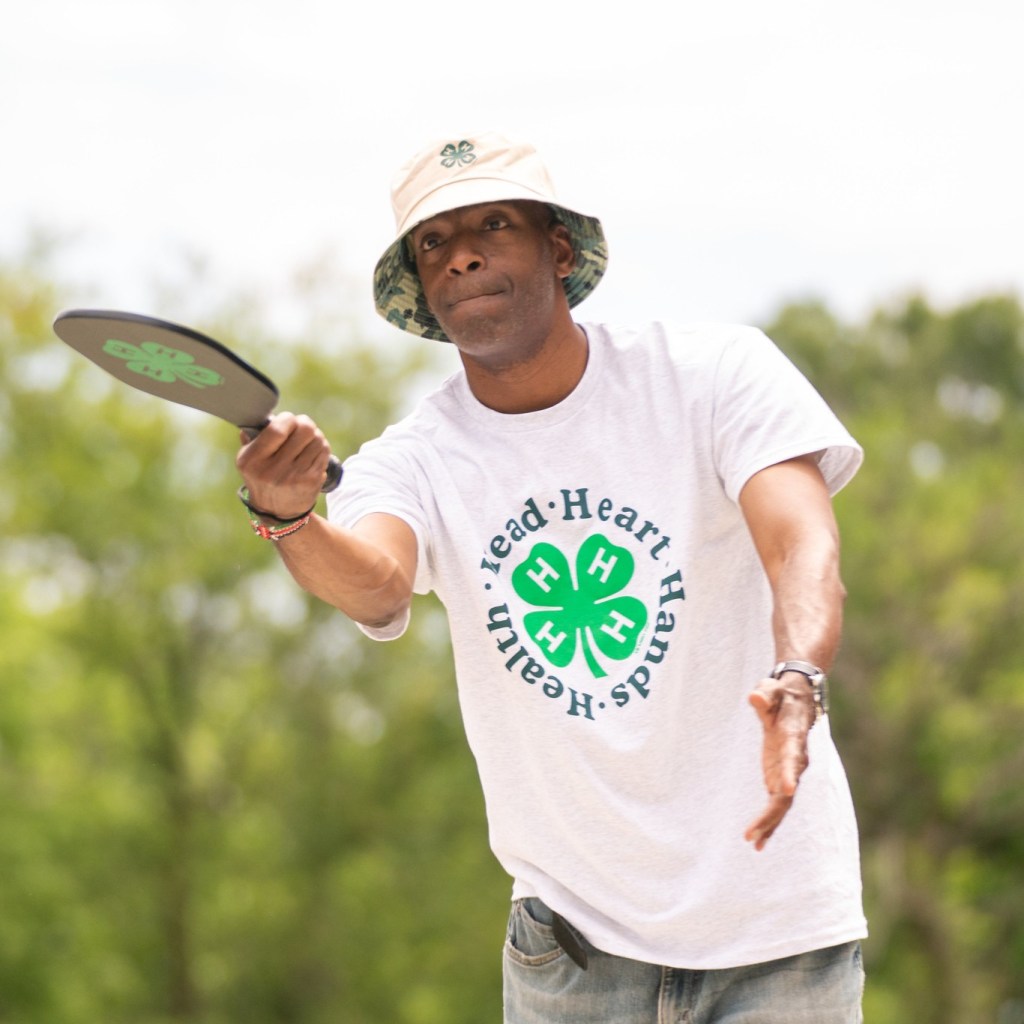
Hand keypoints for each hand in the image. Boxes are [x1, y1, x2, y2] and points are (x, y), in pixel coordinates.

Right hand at [236, 412, 331, 519]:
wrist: (277, 511)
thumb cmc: (262, 477)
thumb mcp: (247, 461)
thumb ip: (251, 438)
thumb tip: (261, 418)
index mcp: (253, 461)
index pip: (278, 429)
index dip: (288, 418)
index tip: (288, 419)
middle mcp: (273, 470)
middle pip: (304, 430)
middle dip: (305, 423)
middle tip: (302, 427)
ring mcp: (295, 477)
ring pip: (317, 439)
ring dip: (315, 435)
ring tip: (307, 440)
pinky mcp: (312, 481)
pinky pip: (324, 452)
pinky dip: (320, 447)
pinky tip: (313, 451)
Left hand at [744, 673, 815, 850]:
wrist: (798, 702)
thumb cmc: (781, 695)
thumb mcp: (772, 689)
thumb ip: (765, 695)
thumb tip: (754, 697)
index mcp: (793, 739)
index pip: (793, 759)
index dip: (789, 774)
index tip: (786, 791)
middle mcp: (795, 761)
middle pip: (786, 793)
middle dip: (771, 814)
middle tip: (753, 833)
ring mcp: (789, 772)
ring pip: (781, 805)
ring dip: (768, 825)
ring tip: (752, 843)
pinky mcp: (781, 778)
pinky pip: (776, 805)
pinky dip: (768, 823)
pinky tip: (758, 843)